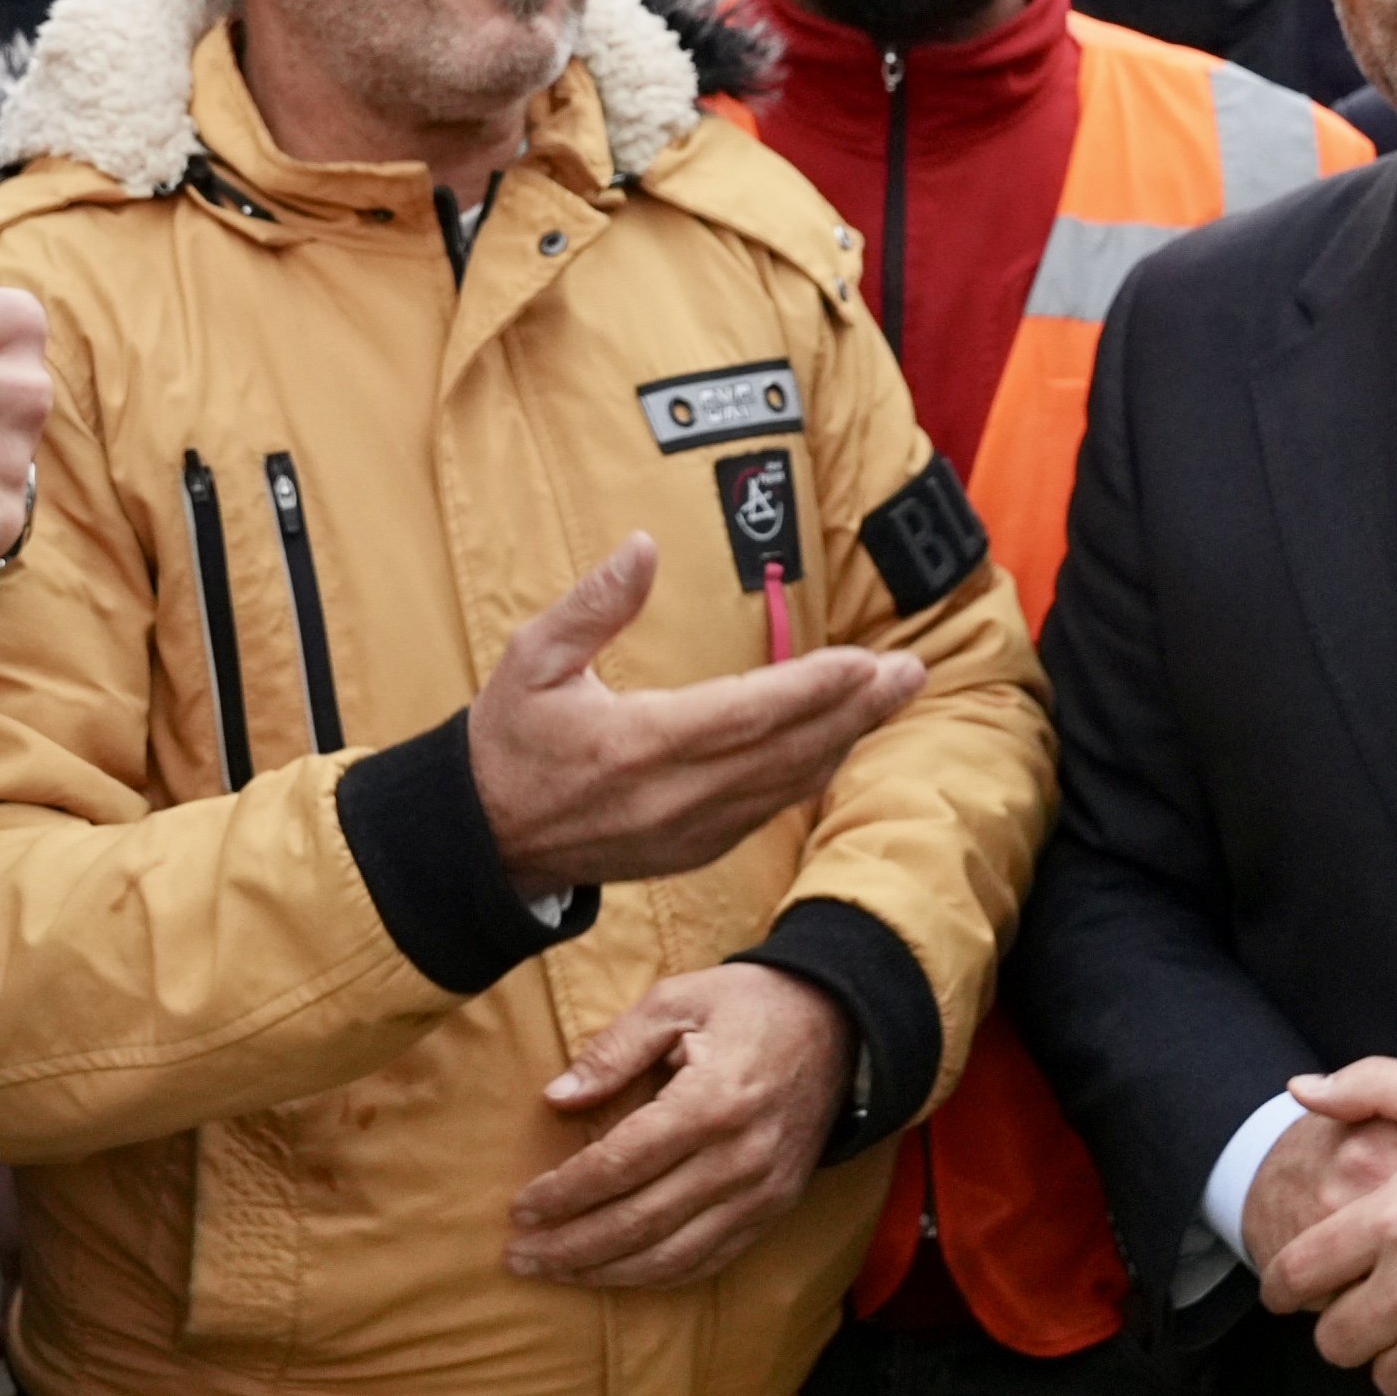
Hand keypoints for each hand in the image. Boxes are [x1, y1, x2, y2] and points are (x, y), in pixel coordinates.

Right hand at [466, 536, 921, 897]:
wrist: (484, 839)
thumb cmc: (509, 741)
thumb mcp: (532, 659)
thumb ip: (592, 604)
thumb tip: (642, 545)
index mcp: (637, 744)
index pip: (747, 713)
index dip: (813, 688)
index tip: (864, 659)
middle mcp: (673, 796)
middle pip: (787, 751)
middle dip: (856, 710)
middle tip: (911, 670)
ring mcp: (688, 831)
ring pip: (787, 784)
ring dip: (846, 739)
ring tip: (893, 696)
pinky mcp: (693, 849)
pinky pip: (768, 809)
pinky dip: (811, 772)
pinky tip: (841, 741)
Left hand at [507, 965, 853, 1288]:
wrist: (842, 1024)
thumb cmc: (750, 1005)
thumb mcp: (677, 1000)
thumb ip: (614, 1050)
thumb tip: (556, 1099)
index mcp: (711, 1102)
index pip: (620, 1165)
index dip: (565, 1193)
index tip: (520, 1208)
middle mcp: (739, 1158)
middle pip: (639, 1222)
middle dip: (571, 1247)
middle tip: (519, 1256)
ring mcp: (762, 1192)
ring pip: (672, 1256)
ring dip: (607, 1272)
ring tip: (556, 1273)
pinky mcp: (776, 1209)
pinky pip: (710, 1260)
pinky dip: (658, 1275)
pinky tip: (617, 1273)